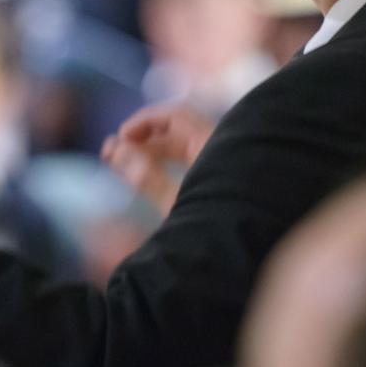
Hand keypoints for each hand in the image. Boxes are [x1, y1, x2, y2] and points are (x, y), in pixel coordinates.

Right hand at [100, 104, 216, 218]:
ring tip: (119, 167)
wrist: (254, 251)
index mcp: (213, 143)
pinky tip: (142, 179)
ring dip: (148, 155)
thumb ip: (144, 174)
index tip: (120, 137)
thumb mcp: (177, 201)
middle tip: (111, 155)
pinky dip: (162, 168)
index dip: (143, 121)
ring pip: (178, 150)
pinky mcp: (216, 183)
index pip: (174, 116)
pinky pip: (185, 165)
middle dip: (141, 140)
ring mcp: (218, 165)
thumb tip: (114, 148)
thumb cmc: (220, 223)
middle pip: (174, 133)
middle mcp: (217, 149)